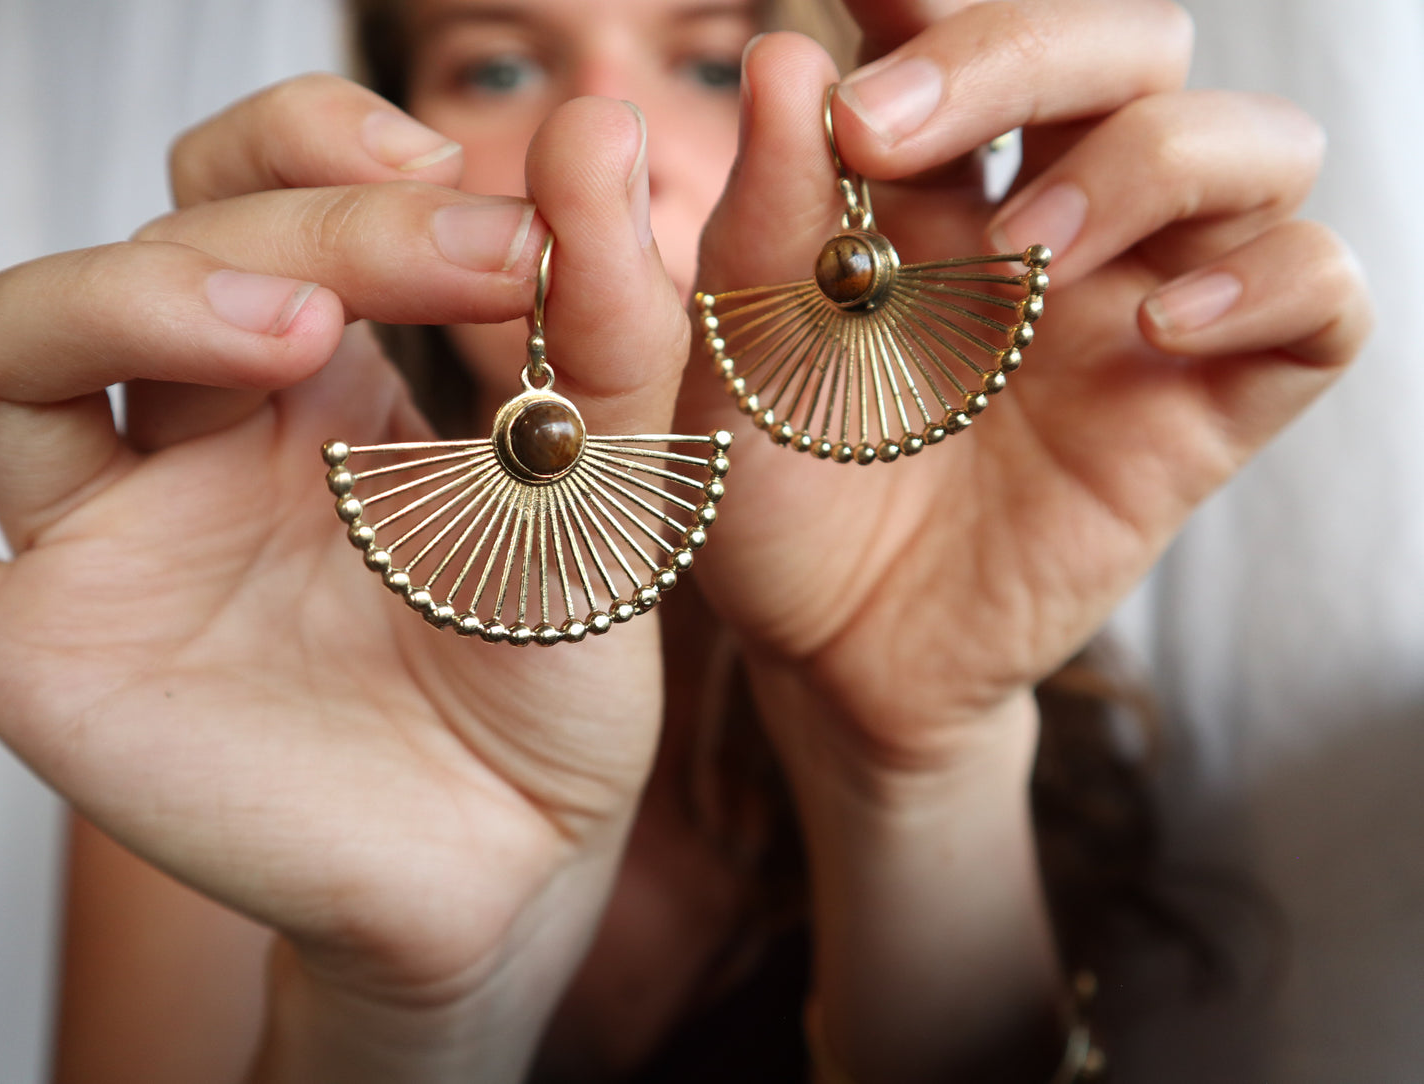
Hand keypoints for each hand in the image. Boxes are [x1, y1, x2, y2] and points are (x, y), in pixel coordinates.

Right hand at [0, 79, 684, 1079]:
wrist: (520, 854)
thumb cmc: (550, 670)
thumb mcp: (601, 486)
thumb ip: (604, 322)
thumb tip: (596, 124)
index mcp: (317, 384)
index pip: (260, 196)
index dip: (336, 153)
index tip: (481, 194)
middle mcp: (197, 437)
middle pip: (168, 249)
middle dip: (312, 226)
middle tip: (459, 248)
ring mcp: (118, 538)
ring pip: (23, 347)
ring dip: (136, 296)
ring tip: (298, 330)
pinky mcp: (57, 656)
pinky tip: (65, 494)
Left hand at [685, 1, 1370, 772]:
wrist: (833, 656)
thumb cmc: (775, 505)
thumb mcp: (736, 369)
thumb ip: (760, 224)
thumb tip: (789, 58)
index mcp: (930, 195)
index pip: (968, 35)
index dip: (933, 1)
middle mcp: (1052, 228)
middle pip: (1129, 46)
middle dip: (1018, 50)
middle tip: (887, 127)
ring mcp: (1137, 312)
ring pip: (1254, 142)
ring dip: (1148, 159)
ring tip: (1024, 255)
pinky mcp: (1203, 410)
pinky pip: (1321, 295)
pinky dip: (1271, 280)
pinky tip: (1156, 322)